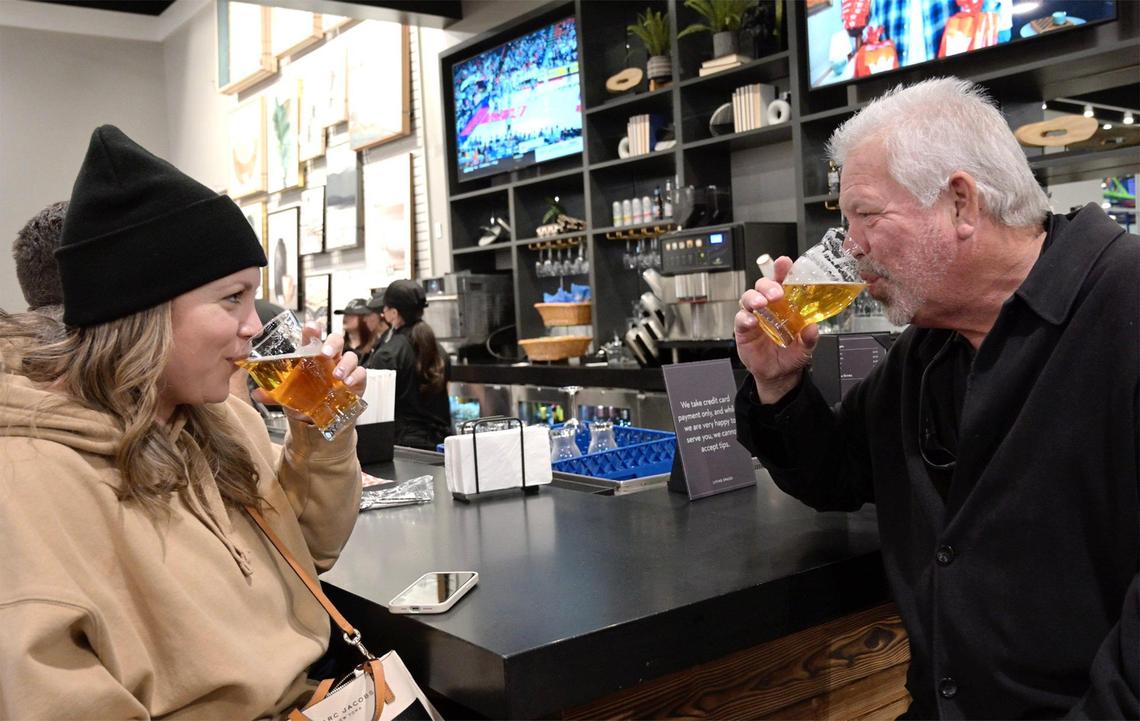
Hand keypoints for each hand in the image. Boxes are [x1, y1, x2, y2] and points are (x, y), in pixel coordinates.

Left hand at [251, 324, 366, 421]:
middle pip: (336, 340)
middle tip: (325, 353)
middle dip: (332, 343)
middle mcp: (330, 358)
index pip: (313, 336)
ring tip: (337, 375)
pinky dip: (356, 376)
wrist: (318, 418)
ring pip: (350, 355)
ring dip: (345, 363)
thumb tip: (257, 394)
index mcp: (311, 356)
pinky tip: (348, 383)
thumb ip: (273, 394)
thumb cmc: (304, 398)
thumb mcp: (287, 396)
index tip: (311, 329)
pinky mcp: (356, 381)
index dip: (313, 329)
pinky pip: (361, 372)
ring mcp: (344, 368)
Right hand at [735, 256, 819, 403]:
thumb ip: (809, 338)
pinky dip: (745, 318)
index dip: (782, 270)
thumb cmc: (791, 354)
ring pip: (748, 297)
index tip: (783, 263)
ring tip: (761, 304)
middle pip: (762, 285)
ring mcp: (755, 316)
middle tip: (776, 293)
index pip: (783, 281)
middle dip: (767, 285)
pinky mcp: (743, 329)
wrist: (778, 374)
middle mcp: (769, 307)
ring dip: (754, 298)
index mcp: (785, 305)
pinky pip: (740, 318)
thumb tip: (812, 328)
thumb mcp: (806, 348)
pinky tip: (752, 322)